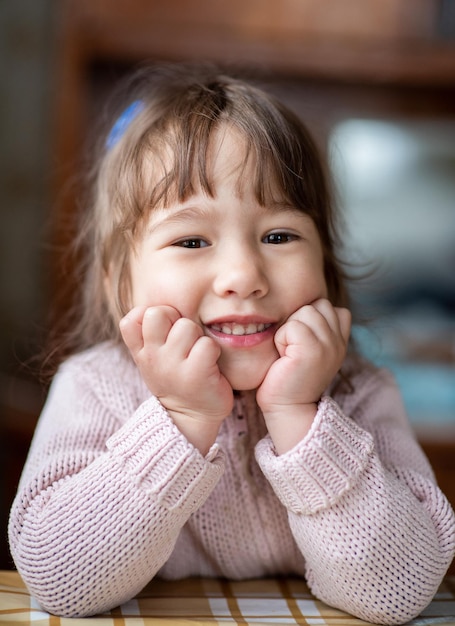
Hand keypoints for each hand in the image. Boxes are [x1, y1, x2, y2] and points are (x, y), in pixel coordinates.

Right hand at [120, 306, 233, 452]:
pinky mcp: (196, 373)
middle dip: (176, 320)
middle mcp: (152, 357)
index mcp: (141, 351)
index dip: (151, 315)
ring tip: (197, 354)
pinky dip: (212, 351)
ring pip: (187, 326)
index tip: (164, 332)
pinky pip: (207, 344)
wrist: (190, 418)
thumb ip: (146, 333)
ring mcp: (172, 366)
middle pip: (158, 313)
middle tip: (184, 340)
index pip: (133, 318)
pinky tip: (209, 364)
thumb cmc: (175, 379)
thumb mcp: (151, 358)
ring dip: (198, 336)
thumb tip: (149, 306)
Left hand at [256, 299, 350, 452]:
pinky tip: (284, 357)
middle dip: (298, 321)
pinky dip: (282, 339)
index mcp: (340, 340)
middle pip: (317, 304)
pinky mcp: (314, 350)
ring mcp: (329, 345)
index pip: (330, 306)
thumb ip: (316, 327)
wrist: (288, 408)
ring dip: (289, 330)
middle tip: (293, 348)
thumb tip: (307, 304)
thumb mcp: (310, 348)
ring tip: (289, 352)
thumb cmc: (289, 377)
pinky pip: (293, 326)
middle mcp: (339, 341)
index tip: (301, 344)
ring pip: (305, 311)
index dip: (309, 319)